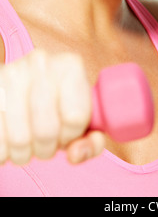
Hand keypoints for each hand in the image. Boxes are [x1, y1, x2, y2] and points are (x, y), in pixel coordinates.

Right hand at [0, 49, 104, 165]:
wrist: (23, 83)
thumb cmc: (58, 105)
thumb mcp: (82, 118)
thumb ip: (91, 140)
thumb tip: (76, 153)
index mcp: (70, 65)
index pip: (75, 118)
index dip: (71, 135)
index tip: (67, 131)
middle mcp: (41, 63)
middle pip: (46, 130)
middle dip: (47, 147)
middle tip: (46, 141)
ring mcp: (12, 73)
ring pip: (19, 139)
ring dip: (24, 152)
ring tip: (28, 139)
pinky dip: (4, 150)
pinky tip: (10, 135)